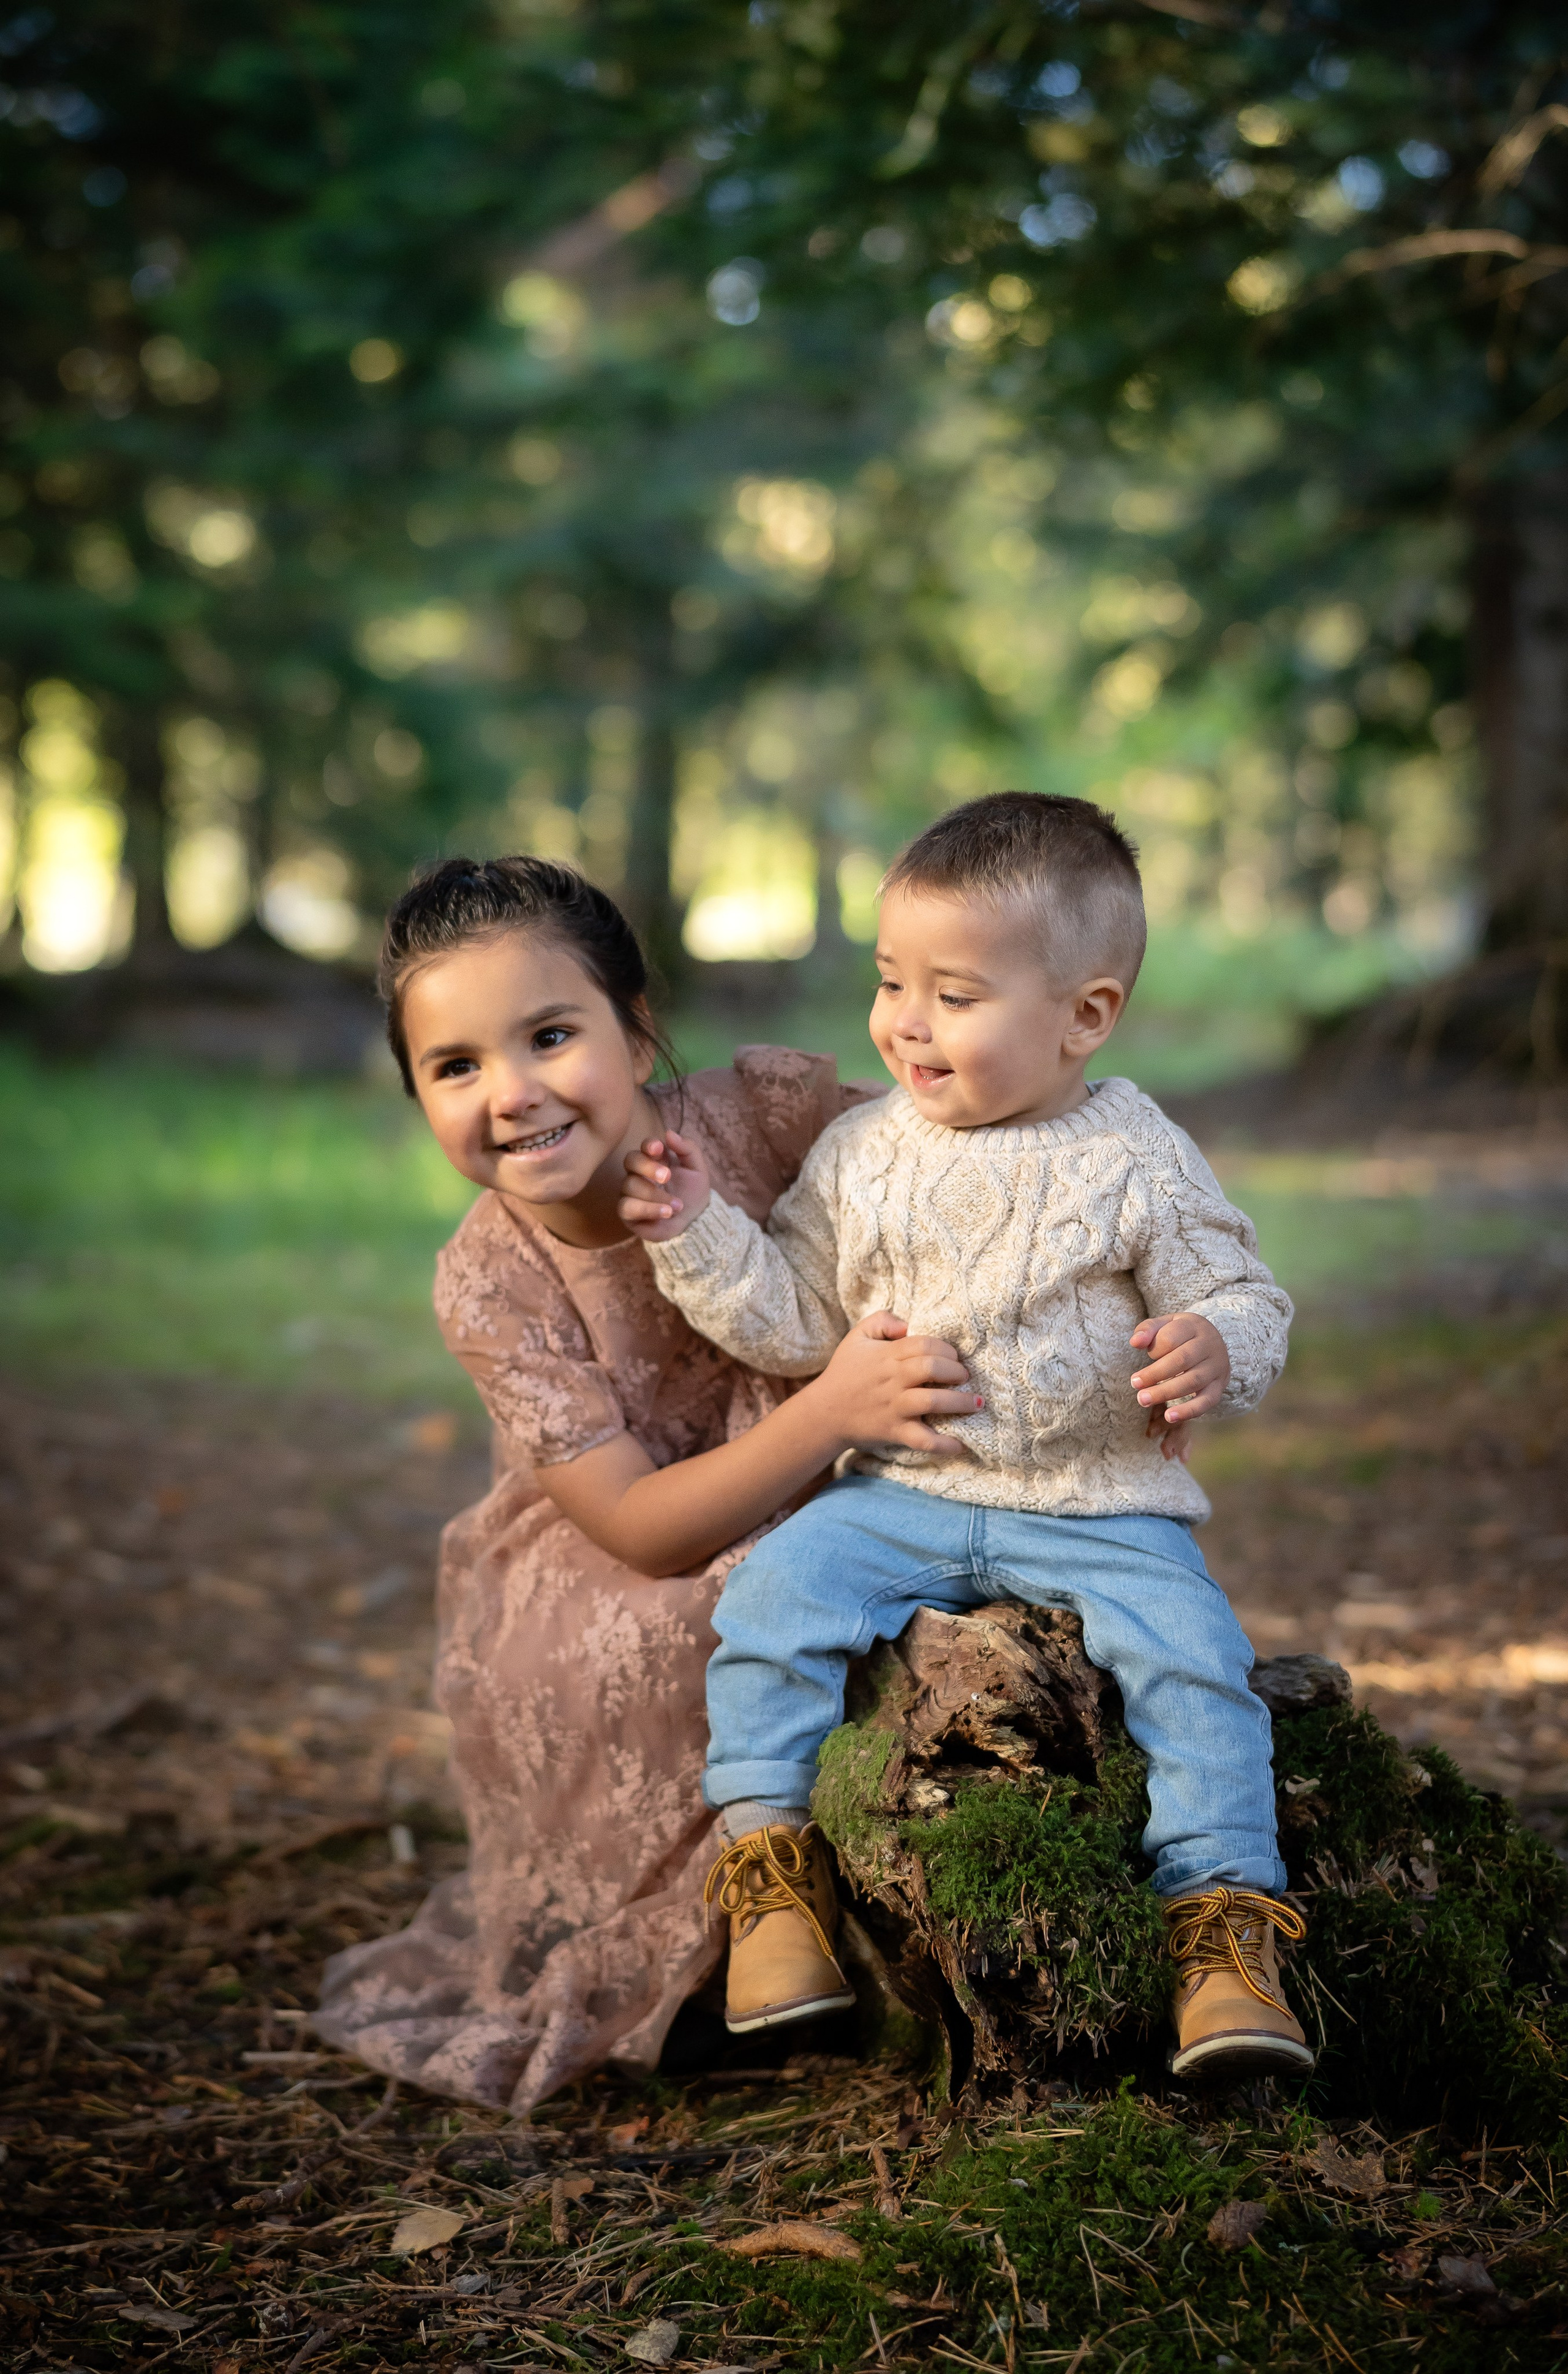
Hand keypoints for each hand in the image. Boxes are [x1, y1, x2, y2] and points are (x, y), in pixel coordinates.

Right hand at [619, 1128, 711, 1241]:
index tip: (658, 1148)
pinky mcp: (628, 1212)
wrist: (694, 1221)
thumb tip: (669, 1132)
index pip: (645, 1145)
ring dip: (656, 1195)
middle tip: (667, 1177)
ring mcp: (630, 1192)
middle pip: (630, 1160)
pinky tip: (665, 1213)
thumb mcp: (697, 1170)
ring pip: (631, 1185)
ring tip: (678, 1206)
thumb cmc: (692, 1193)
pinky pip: (626, 1207)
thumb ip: (687, 1149)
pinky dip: (647, 1209)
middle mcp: (639, 1173)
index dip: (648, 1144)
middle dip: (647, 1166)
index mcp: (655, 1159)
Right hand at [806, 1311, 979, 1455]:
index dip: (946, 1348)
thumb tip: (908, 1325)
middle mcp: (893, 1380)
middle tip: (965, 1376)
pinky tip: (961, 1443)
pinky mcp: (895, 1431)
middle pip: (932, 1368)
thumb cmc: (844, 1372)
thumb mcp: (856, 1336)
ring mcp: (895, 1407)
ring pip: (933, 1402)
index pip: (924, 1344)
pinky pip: (923, 1439)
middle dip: (956, 1371)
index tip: (955, 1356)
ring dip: (960, 1402)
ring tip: (977, 1403)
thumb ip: (882, 1320)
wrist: (823, 1412)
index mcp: (887, 1355)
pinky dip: (944, 1444)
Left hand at [1129, 1312, 1228, 1463]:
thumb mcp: (1165, 1324)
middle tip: (1134, 1384)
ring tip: (1143, 1399)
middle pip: (1181, 1360)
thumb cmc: (1182, 1334)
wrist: (1214, 1342)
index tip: (1142, 1353)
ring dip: (1165, 1393)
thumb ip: (1147, 1330)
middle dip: (1155, 1374)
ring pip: (1192, 1381)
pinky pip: (1207, 1401)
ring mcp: (1217, 1367)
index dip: (1154, 1349)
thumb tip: (1135, 1342)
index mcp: (1194, 1326)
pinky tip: (1170, 1417)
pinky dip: (1188, 1411)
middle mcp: (1210, 1345)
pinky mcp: (1219, 1386)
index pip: (1171, 1338)